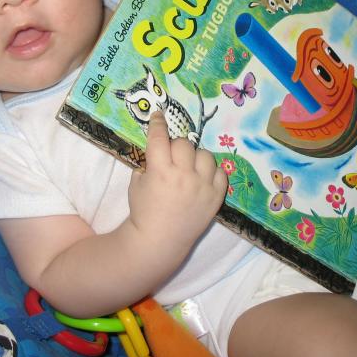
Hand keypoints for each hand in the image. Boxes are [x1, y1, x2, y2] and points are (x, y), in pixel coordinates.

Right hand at [127, 112, 227, 251]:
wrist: (160, 241)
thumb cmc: (143, 211)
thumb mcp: (136, 184)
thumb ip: (148, 164)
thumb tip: (160, 150)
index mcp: (159, 171)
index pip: (159, 137)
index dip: (158, 124)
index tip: (158, 116)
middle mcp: (183, 175)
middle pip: (183, 144)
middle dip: (176, 147)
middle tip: (172, 157)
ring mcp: (202, 186)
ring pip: (205, 155)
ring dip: (195, 158)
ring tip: (190, 168)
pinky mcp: (215, 197)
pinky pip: (221, 172)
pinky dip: (212, 172)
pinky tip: (203, 178)